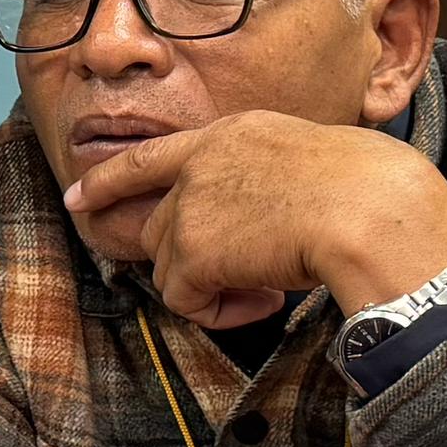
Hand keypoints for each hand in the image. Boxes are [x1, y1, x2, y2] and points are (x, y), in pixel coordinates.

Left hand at [60, 112, 446, 326]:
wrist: (369, 207)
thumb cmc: (366, 191)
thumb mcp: (303, 163)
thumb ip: (259, 183)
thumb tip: (247, 231)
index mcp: (230, 134)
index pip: (150, 156)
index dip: (107, 180)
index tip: (77, 197)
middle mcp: (200, 163)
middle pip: (160, 227)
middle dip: (192, 260)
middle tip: (249, 273)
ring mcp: (189, 204)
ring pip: (169, 266)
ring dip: (214, 286)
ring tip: (269, 283)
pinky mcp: (190, 249)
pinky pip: (183, 300)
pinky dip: (219, 312)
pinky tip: (264, 297)